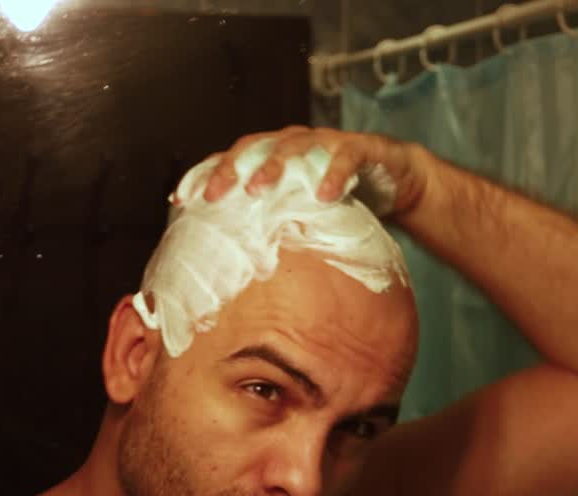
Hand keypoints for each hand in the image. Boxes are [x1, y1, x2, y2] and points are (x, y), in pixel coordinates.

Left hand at [200, 126, 430, 215]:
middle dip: (232, 170)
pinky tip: (323, 195)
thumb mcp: (302, 217)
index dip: (205, 175)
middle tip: (215, 195)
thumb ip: (272, 230)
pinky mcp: (362, 148)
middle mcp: (296, 144)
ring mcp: (328, 143)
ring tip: (259, 189)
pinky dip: (334, 174)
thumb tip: (232, 270)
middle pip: (254, 148)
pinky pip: (345, 157)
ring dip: (274, 166)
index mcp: (275, 158)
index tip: (180, 199)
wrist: (397, 181)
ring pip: (294, 146)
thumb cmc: (342, 202)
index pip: (231, 160)